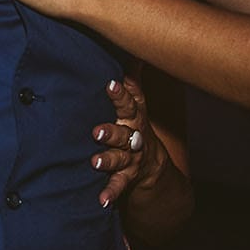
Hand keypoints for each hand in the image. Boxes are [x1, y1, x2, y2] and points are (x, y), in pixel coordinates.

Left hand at [92, 76, 169, 207]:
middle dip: (111, 131)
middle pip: (125, 132)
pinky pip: (118, 185)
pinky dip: (110, 193)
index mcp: (135, 116)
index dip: (121, 93)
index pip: (130, 102)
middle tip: (97, 131)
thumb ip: (132, 78)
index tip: (111, 84)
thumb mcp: (137, 102)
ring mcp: (132, 158)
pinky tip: (101, 201)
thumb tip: (132, 49)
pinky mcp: (127, 177)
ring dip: (108, 160)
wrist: (154, 167)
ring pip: (120, 158)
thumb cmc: (136, 125)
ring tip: (95, 162)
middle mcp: (134, 136)